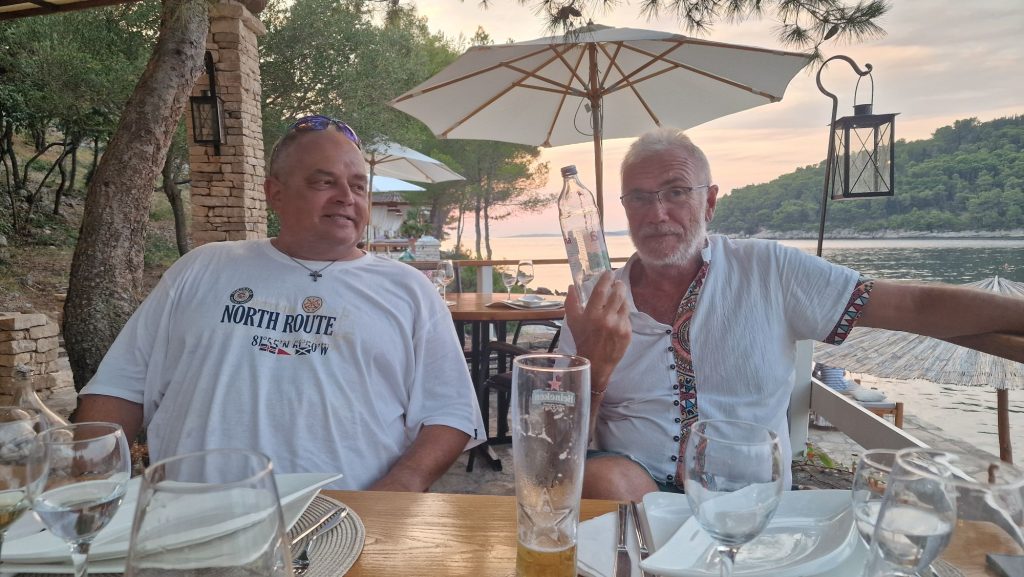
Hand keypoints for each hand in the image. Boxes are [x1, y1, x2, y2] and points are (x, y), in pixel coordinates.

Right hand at [564, 271, 630, 391]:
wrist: (596, 363)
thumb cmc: (582, 340)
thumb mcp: (572, 322)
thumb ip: (571, 302)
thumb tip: (572, 286)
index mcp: (591, 315)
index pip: (601, 290)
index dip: (606, 278)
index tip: (608, 273)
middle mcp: (606, 319)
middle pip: (618, 293)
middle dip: (619, 285)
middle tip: (617, 283)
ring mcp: (619, 326)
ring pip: (625, 304)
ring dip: (621, 298)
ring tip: (617, 299)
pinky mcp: (627, 333)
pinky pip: (627, 317)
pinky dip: (622, 314)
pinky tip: (617, 316)